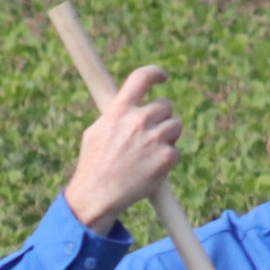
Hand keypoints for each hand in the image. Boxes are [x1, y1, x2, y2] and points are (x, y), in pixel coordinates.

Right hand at [64, 66, 180, 228]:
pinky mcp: (167, 157)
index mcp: (120, 110)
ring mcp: (155, 139)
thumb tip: (129, 103)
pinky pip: (176, 151)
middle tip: (150, 134)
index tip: (162, 77)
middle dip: (161, 117)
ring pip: (176, 125)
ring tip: (151, 152)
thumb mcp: (96, 132)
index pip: (142, 77)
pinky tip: (151, 169)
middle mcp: (139, 120)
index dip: (156, 73)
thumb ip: (115, 114)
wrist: (98, 196)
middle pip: (165, 105)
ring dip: (168, 136)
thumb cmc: (93, 165)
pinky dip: (167, 160)